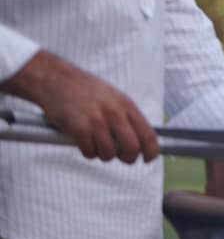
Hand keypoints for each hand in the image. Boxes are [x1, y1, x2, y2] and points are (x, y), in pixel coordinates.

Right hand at [3, 51, 158, 163]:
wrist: (56, 80)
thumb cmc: (85, 90)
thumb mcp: (114, 97)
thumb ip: (127, 117)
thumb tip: (139, 142)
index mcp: (126, 105)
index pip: (148, 135)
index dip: (151, 152)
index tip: (148, 159)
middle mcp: (114, 113)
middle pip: (132, 148)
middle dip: (128, 158)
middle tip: (121, 156)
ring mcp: (96, 121)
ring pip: (109, 154)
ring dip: (104, 154)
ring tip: (97, 143)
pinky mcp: (79, 129)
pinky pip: (90, 152)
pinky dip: (88, 152)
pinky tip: (84, 142)